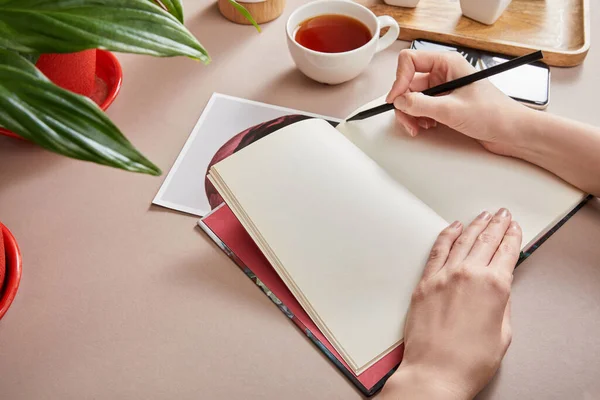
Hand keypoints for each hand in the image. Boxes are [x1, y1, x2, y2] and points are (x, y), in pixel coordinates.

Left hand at [380, 209, 521, 399]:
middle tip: (503, 214)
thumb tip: (499, 289)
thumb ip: (502, 305)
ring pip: (462, 240)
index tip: (515, 229)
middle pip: (486, 240)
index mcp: (494, 287)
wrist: (435, 372)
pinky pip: (437, 250)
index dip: (513, 238)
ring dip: (475, 224)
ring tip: (484, 215)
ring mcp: (443, 276)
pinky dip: (446, 235)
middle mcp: (468, 275)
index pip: (507, 252)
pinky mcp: (424, 282)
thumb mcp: (503, 334)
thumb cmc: (469, 361)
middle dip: (497, 224)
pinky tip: (454, 227)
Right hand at [386, 50, 529, 156]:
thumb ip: (421, 105)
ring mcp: (443, 89)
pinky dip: (418, 118)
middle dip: (404, 103)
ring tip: (419, 127)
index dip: (399, 80)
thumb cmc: (494, 114)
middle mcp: (443, 73)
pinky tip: (427, 126)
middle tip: (408, 120)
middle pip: (408, 83)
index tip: (396, 100)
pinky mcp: (444, 104)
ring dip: (410, 113)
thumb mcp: (452, 110)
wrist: (512, 132)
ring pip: (412, 97)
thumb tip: (400, 101)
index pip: (410, 61)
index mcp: (447, 63)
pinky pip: (421, 108)